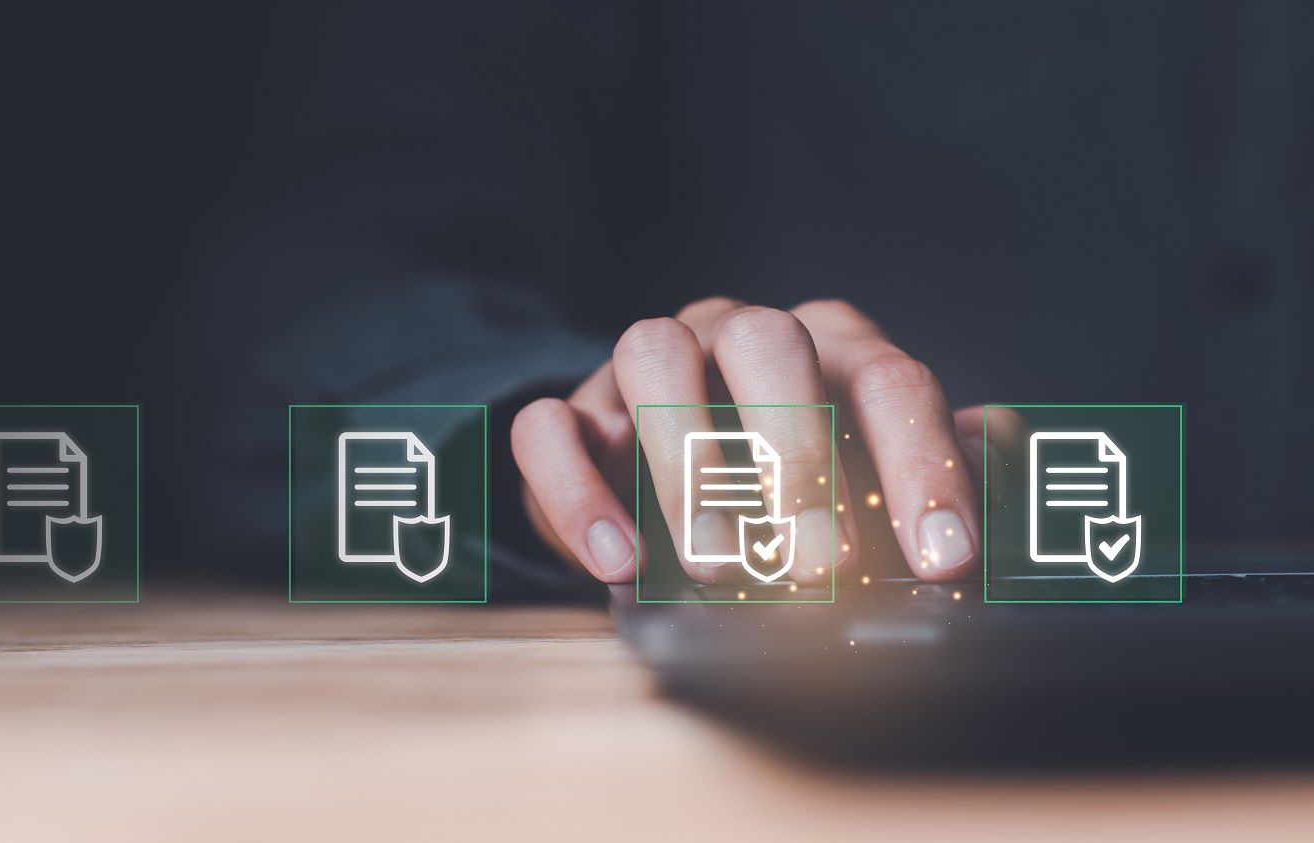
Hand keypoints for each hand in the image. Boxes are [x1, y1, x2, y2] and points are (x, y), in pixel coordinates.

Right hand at [511, 298, 1026, 583]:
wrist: (663, 470)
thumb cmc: (789, 482)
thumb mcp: (870, 478)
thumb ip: (939, 467)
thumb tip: (1008, 458)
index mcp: (831, 346)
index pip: (890, 380)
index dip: (922, 468)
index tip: (944, 560)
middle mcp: (741, 333)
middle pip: (770, 347)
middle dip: (799, 456)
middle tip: (820, 569)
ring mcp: (647, 361)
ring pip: (655, 360)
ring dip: (689, 467)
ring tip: (721, 571)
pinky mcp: (571, 408)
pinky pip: (552, 426)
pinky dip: (578, 490)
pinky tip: (618, 563)